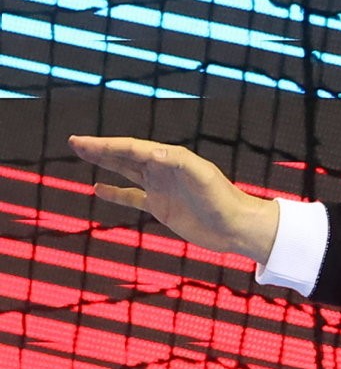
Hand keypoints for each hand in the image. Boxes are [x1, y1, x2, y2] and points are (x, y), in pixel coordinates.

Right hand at [68, 135, 280, 264]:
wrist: (236, 227)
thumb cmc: (223, 200)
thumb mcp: (203, 177)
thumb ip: (179, 162)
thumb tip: (152, 152)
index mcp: (172, 159)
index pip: (133, 148)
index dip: (106, 144)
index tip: (83, 142)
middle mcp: (164, 170)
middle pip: (126, 155)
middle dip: (100, 148)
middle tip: (75, 141)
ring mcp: (161, 188)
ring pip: (126, 171)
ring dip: (105, 163)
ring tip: (83, 154)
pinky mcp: (161, 207)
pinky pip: (132, 197)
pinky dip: (115, 193)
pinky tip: (98, 188)